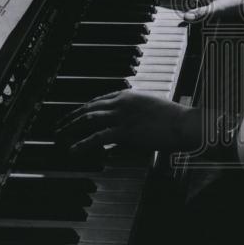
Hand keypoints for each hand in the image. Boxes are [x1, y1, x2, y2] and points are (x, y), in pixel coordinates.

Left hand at [54, 91, 201, 152]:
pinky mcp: (124, 131)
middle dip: (71, 116)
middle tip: (59, 124)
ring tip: (60, 135)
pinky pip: (97, 137)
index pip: (99, 99)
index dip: (84, 107)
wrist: (184, 123)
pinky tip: (73, 149)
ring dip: (71, 127)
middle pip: (89, 107)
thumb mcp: (151, 108)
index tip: (75, 113)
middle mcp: (121, 102)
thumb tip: (124, 127)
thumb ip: (135, 113)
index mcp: (128, 95)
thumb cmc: (174, 119)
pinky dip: (82, 143)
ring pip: (88, 119)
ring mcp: (122, 116)